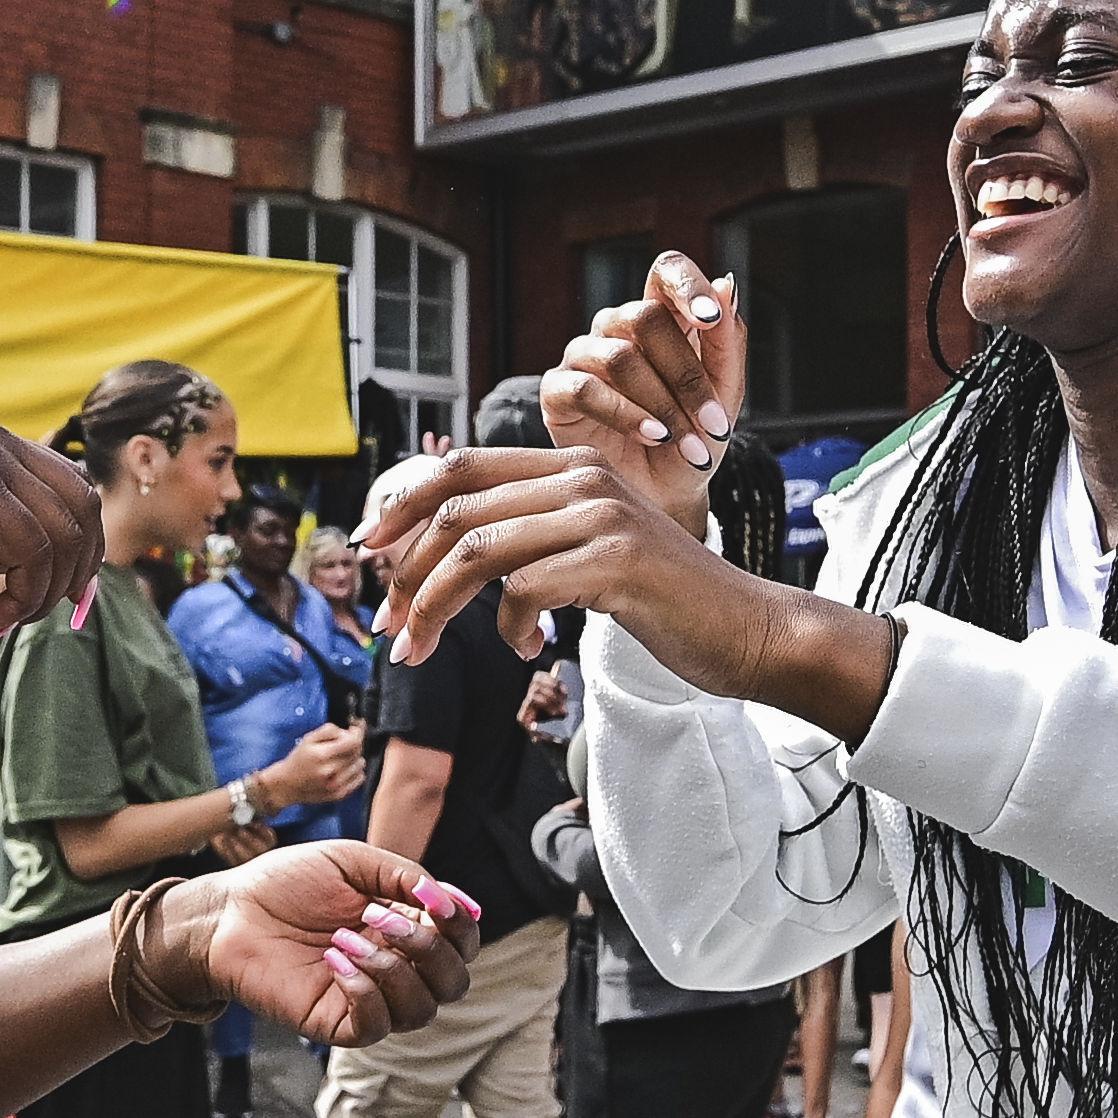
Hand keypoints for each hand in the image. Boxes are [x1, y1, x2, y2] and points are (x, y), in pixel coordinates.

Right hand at [0, 415, 101, 631]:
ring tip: (5, 619)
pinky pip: (36, 550)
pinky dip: (24, 596)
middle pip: (80, 502)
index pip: (65, 484)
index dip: (77, 543)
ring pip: (63, 531)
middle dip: (76, 567)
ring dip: (46, 590)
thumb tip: (60, 565)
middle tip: (48, 612)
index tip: (60, 591)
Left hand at [155, 844, 476, 1049]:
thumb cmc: (286, 883)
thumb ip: (406, 876)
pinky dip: (366, 992)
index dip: (460, 925)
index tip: (434, 900)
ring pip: (422, 1008)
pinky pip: (378, 1026)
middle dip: (429, 947)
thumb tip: (455, 902)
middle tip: (379, 916)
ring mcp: (369, 998)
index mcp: (406, 927)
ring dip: (393, 969)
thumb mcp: (353, 861)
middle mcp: (396, 966)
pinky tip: (335, 961)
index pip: (461, 943)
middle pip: (454, 982)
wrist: (230, 912)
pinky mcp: (338, 1023)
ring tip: (345, 938)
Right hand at [257, 723, 370, 813]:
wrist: (287, 785)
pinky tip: (344, 769)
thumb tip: (348, 731)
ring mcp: (336, 785)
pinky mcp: (340, 795)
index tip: (355, 728)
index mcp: (322, 755)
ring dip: (354, 758)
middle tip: (343, 743)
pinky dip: (355, 771)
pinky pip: (360, 779)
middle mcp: (331, 771)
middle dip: (353, 743)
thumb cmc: (298, 760)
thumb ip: (329, 731)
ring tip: (341, 758)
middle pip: (357, 751)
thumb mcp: (308, 738)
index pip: (353, 741)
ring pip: (360, 764)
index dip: (357, 732)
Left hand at [361, 446, 873, 726]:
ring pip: (477, 552)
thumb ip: (535, 536)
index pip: (460, 467)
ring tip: (423, 649)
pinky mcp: (617, 562)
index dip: (403, 505)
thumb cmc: (666, 602)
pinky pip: (524, 591)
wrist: (749, 630)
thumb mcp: (592, 551)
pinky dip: (507, 630)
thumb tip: (451, 552)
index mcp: (572, 468)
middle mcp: (584, 479)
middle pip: (456, 512)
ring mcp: (602, 516)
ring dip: (434, 608)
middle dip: (406, 573)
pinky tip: (527, 650)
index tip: (368, 551)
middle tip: (390, 626)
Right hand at [548, 248, 751, 508]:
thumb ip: (727, 343)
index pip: (666, 271)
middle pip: (646, 317)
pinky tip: (653, 436)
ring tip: (690, 444)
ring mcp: (584, 357)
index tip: (712, 316)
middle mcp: (617, 328)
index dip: (686, 284)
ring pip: (620, 356)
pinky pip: (585, 388)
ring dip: (664, 404)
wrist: (663, 499)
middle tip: (715, 424)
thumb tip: (726, 283)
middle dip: (687, 375)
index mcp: (662, 317)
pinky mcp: (557, 392)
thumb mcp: (725, 397)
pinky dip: (625, 414)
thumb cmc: (693, 442)